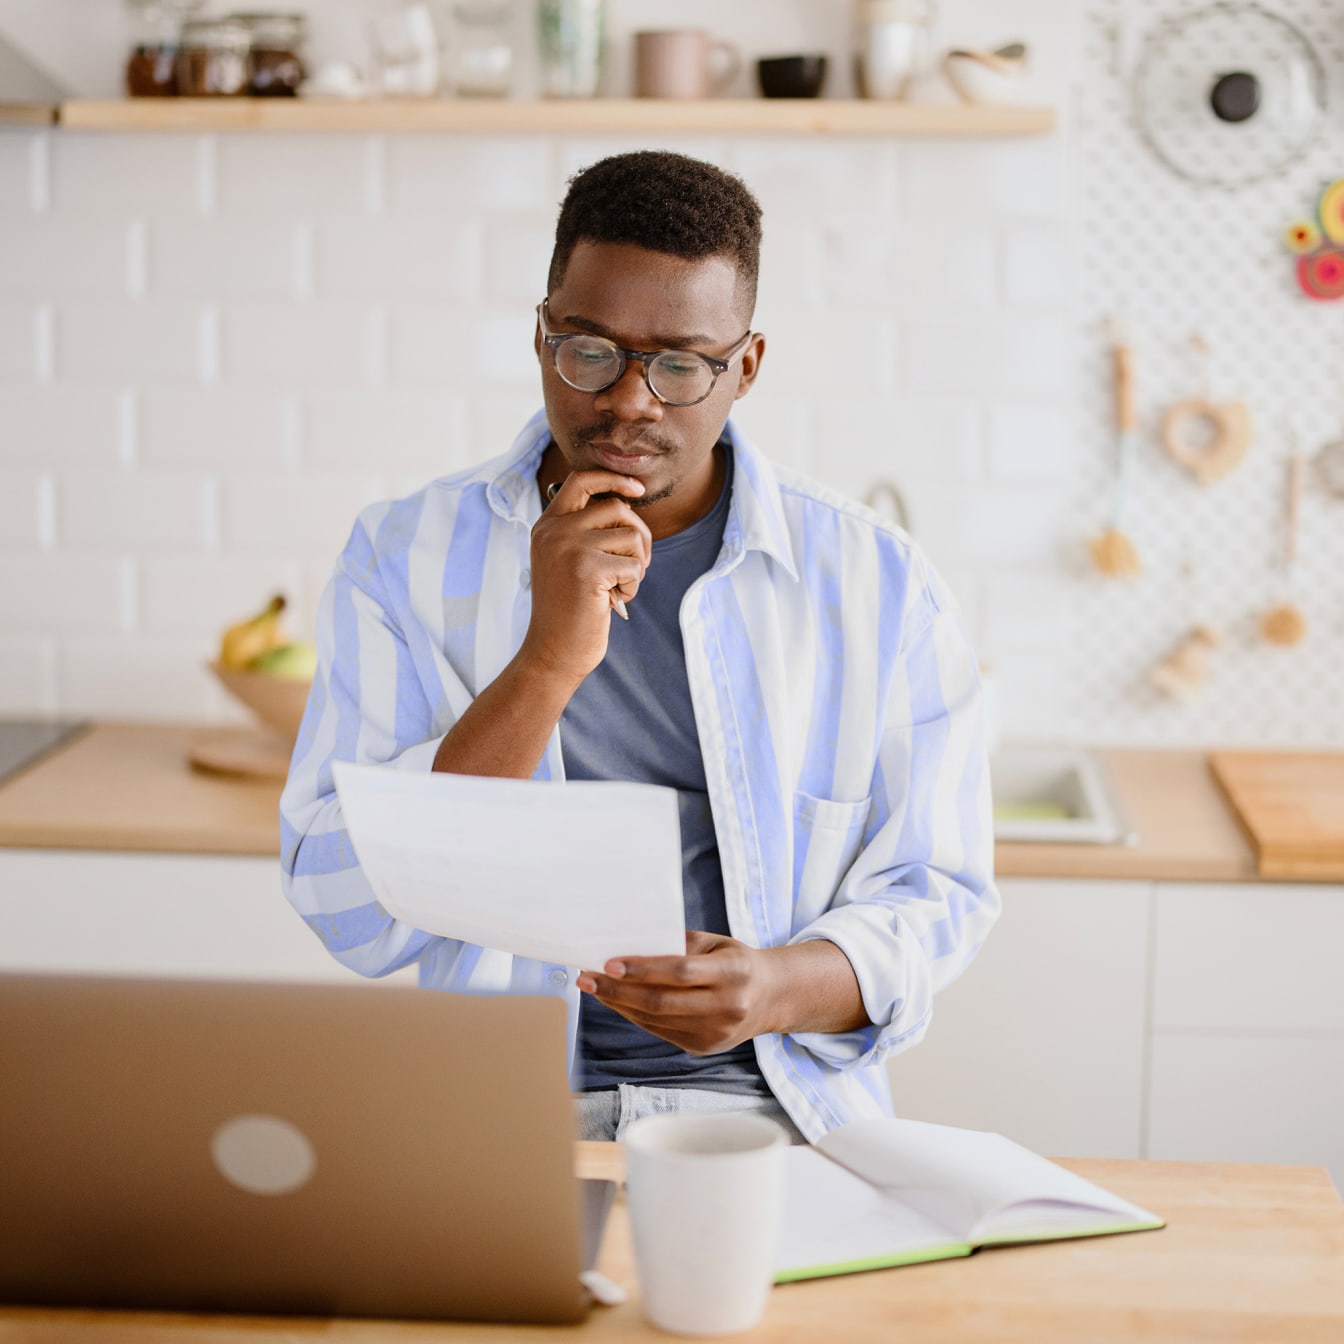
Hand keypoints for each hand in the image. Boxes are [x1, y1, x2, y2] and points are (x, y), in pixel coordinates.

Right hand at [522, 470, 651, 683]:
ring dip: (637, 566)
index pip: (581, 479)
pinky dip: (633, 586)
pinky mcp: (587, 569)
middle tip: (634, 566)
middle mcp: (553, 531)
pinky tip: (613, 601)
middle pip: (618, 507)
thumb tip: (627, 501)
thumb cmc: (570, 609)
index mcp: (547, 525)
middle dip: (639, 536)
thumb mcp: (570, 561)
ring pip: (632, 536)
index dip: (614, 478)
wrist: (553, 652)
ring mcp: (568, 547)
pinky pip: (634, 565)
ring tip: (617, 587)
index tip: (638, 489)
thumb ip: (588, 530)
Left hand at [576, 930, 782, 1055]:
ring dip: (619, 1004)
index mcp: (734, 972)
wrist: (770, 997)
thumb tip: (629, 948)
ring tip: (594, 987)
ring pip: (656, 1020)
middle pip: (662, 1002)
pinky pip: (659, 1031)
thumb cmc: (735, 962)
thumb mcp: (714, 943)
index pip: (681, 972)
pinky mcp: (703, 1048)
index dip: (643, 969)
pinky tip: (617, 1001)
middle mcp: (728, 1006)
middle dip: (618, 990)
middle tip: (587, 977)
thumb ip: (677, 945)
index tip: (610, 963)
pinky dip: (634, 1015)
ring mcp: (715, 1033)